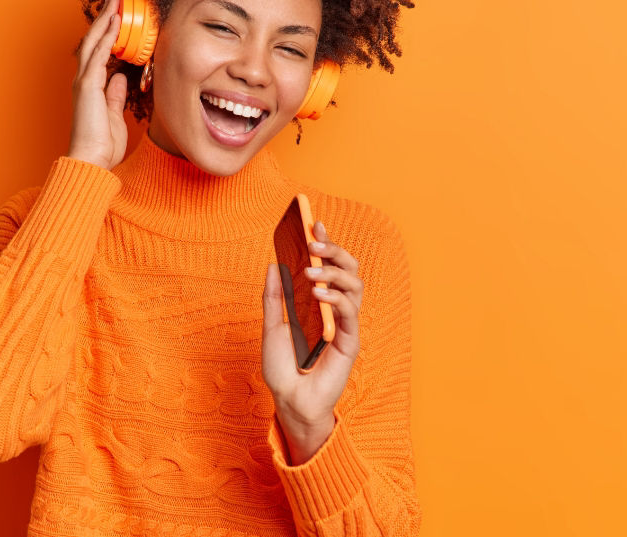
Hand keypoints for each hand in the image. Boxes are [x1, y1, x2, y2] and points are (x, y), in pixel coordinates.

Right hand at [67, 0, 127, 169]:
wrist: (91, 160)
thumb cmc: (102, 144)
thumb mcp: (113, 114)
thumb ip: (115, 95)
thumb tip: (119, 78)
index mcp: (91, 87)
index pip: (98, 52)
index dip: (106, 33)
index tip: (116, 16)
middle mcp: (84, 80)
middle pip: (93, 41)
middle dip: (103, 18)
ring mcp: (84, 82)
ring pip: (93, 42)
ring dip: (104, 20)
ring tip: (114, 1)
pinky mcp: (88, 86)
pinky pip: (98, 55)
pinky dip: (106, 37)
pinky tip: (114, 23)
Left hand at [261, 220, 363, 464]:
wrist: (289, 402)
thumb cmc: (282, 368)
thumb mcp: (271, 327)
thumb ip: (274, 298)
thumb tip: (273, 265)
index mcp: (319, 303)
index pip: (329, 266)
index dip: (326, 244)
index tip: (314, 224)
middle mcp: (335, 310)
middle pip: (349, 270)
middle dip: (334, 251)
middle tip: (315, 242)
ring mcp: (345, 325)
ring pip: (355, 286)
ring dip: (335, 273)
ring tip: (312, 271)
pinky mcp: (349, 342)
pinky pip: (350, 313)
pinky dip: (336, 299)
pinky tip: (318, 295)